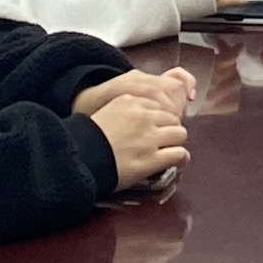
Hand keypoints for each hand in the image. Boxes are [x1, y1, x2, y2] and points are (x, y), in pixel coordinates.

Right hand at [75, 67, 193, 184]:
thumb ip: (125, 109)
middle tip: (164, 140)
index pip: (159, 104)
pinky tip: (178, 161)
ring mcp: (149, 138)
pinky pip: (179, 154)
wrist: (80, 158)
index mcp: (131, 101)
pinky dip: (181, 158)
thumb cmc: (88, 138)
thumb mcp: (107, 111)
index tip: (156, 126)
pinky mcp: (152, 159)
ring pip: (180, 134)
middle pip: (172, 118)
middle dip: (170, 128)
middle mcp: (143, 116)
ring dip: (176, 142)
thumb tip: (141, 113)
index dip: (160, 117)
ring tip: (171, 150)